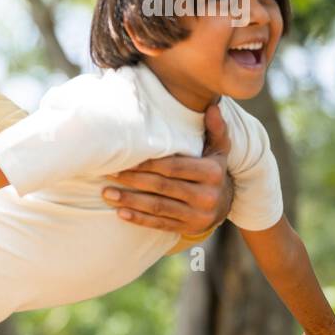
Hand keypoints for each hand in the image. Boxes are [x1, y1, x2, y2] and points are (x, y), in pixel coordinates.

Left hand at [102, 103, 232, 233]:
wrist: (227, 204)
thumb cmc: (213, 170)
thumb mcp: (218, 150)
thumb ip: (215, 129)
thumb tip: (213, 106)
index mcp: (212, 173)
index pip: (173, 167)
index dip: (147, 164)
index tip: (125, 159)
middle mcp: (207, 196)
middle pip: (162, 186)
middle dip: (133, 180)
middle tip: (109, 173)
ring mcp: (197, 215)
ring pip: (158, 207)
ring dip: (130, 200)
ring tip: (107, 193)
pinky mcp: (188, 228)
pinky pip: (159, 224)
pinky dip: (138, 219)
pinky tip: (120, 212)